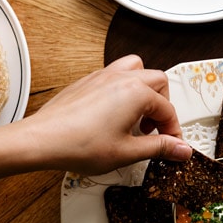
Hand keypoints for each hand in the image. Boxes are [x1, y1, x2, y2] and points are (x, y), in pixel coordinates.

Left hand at [22, 55, 191, 174]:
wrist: (41, 140)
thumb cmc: (78, 144)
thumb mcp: (127, 152)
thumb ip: (160, 148)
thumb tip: (181, 149)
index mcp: (136, 92)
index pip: (168, 109)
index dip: (173, 131)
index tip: (172, 146)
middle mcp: (121, 78)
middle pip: (158, 82)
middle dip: (162, 107)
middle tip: (155, 131)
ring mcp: (103, 76)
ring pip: (137, 70)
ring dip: (144, 90)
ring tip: (138, 116)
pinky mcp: (88, 81)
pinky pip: (116, 75)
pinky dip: (124, 90)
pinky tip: (116, 114)